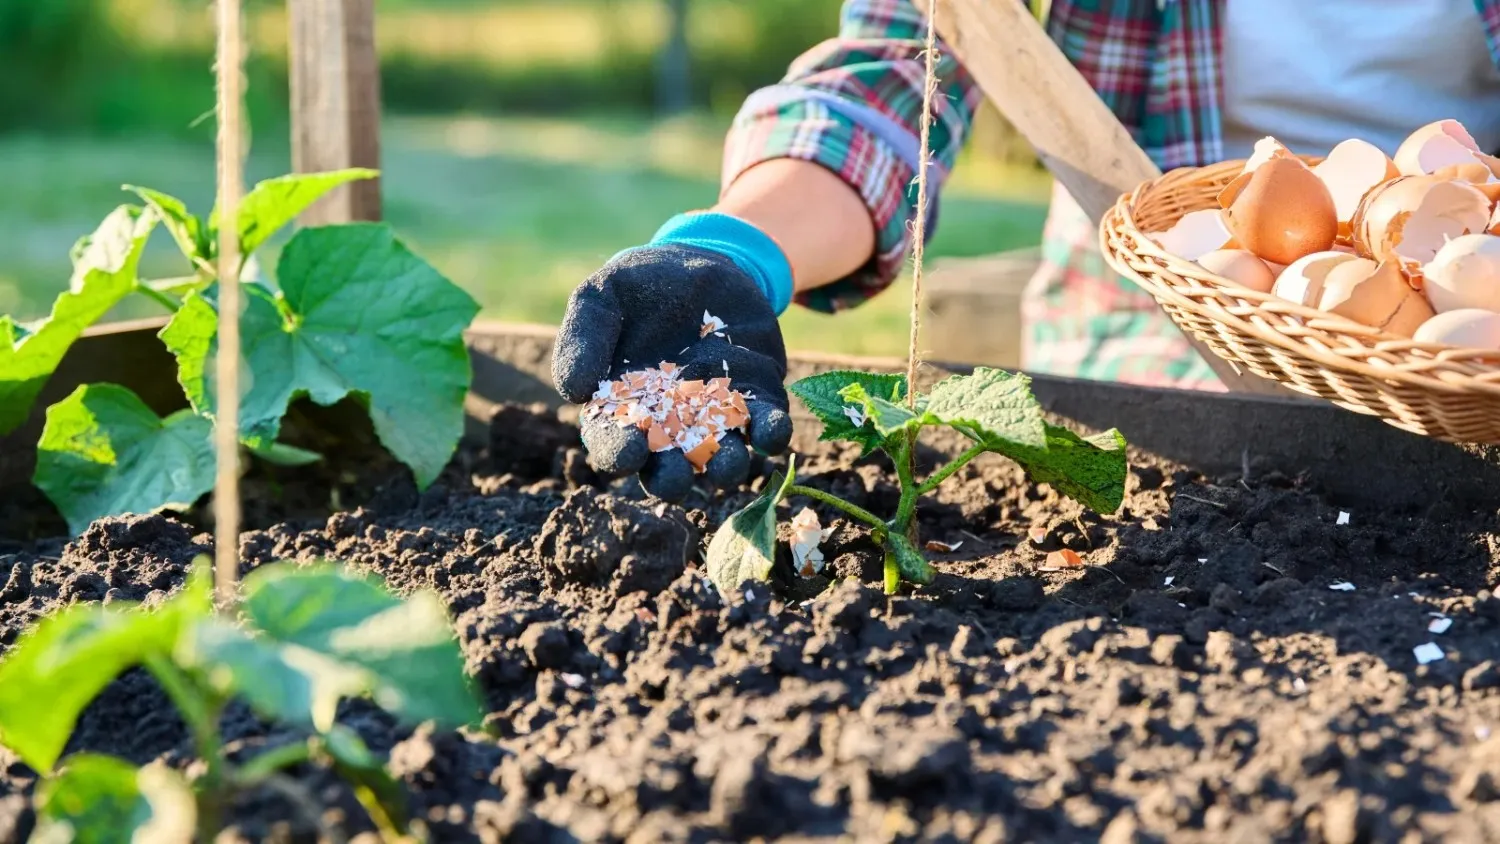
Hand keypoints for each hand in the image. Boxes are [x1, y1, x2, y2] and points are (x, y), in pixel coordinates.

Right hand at [552, 243, 793, 501]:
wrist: (700, 260)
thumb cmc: (639, 285)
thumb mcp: (602, 296)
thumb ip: (582, 338)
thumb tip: (573, 391)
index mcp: (622, 408)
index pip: (613, 444)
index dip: (618, 453)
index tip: (629, 450)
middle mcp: (669, 424)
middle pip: (667, 468)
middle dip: (673, 478)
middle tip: (677, 474)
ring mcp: (716, 415)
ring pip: (721, 458)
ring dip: (726, 466)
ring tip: (728, 462)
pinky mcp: (756, 397)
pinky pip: (766, 427)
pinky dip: (772, 435)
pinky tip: (772, 433)